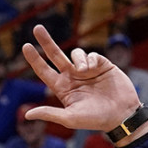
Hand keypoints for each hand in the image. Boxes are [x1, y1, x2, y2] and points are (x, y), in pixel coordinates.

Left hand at [21, 25, 142, 132]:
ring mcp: (87, 70)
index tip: (26, 46)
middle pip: (55, 55)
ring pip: (75, 54)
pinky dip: (90, 60)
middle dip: (46, 41)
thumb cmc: (95, 120)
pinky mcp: (102, 65)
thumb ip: (49, 114)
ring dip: (77, 59)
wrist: (122, 115)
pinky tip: (93, 69)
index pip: (44, 71)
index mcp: (63, 88)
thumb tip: (26, 115)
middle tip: (37, 28)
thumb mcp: (70, 118)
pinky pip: (91, 55)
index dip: (35, 59)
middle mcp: (73, 77)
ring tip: (84, 71)